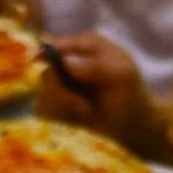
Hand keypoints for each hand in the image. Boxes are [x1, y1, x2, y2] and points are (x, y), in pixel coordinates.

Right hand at [35, 32, 170, 158]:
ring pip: (44, 94)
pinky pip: (44, 111)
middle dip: (62, 92)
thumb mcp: (122, 75)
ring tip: (85, 111)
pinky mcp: (59, 108)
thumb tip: (66, 63)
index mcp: (85, 47)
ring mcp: (63, 87)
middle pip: (47, 74)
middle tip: (83, 105)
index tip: (40, 66)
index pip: (57, 47)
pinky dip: (56, 117)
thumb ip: (97, 66)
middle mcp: (70, 64)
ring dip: (62, 106)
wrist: (132, 125)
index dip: (46, 56)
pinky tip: (74, 119)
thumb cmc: (130, 95)